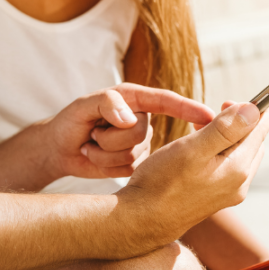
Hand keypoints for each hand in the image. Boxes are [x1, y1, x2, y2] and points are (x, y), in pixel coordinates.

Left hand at [40, 84, 214, 180]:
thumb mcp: (83, 106)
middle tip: (92, 134)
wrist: (59, 150)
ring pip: (134, 155)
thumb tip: (129, 118)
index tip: (210, 116)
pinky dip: (105, 165)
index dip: (188, 108)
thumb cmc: (70, 121)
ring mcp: (139, 144)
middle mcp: (141, 120)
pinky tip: (95, 157)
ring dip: (105, 152)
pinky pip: (128, 169)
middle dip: (111, 138)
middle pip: (142, 134)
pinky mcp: (134, 164)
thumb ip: (106, 103)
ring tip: (91, 145)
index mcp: (135, 100)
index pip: (167, 101)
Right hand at [115, 101, 268, 254]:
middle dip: (244, 123)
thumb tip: (253, 109)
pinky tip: (203, 147)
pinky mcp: (214, 199)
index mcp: (237, 169)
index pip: (258, 133)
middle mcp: (238, 184)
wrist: (142, 219)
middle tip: (224, 105)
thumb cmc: (162, 182)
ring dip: (231, 137)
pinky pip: (228, 167)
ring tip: (209, 124)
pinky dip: (222, 151)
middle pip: (252, 144)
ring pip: (240, 156)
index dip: (261, 111)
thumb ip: (225, 129)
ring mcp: (227, 194)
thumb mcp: (192, 149)